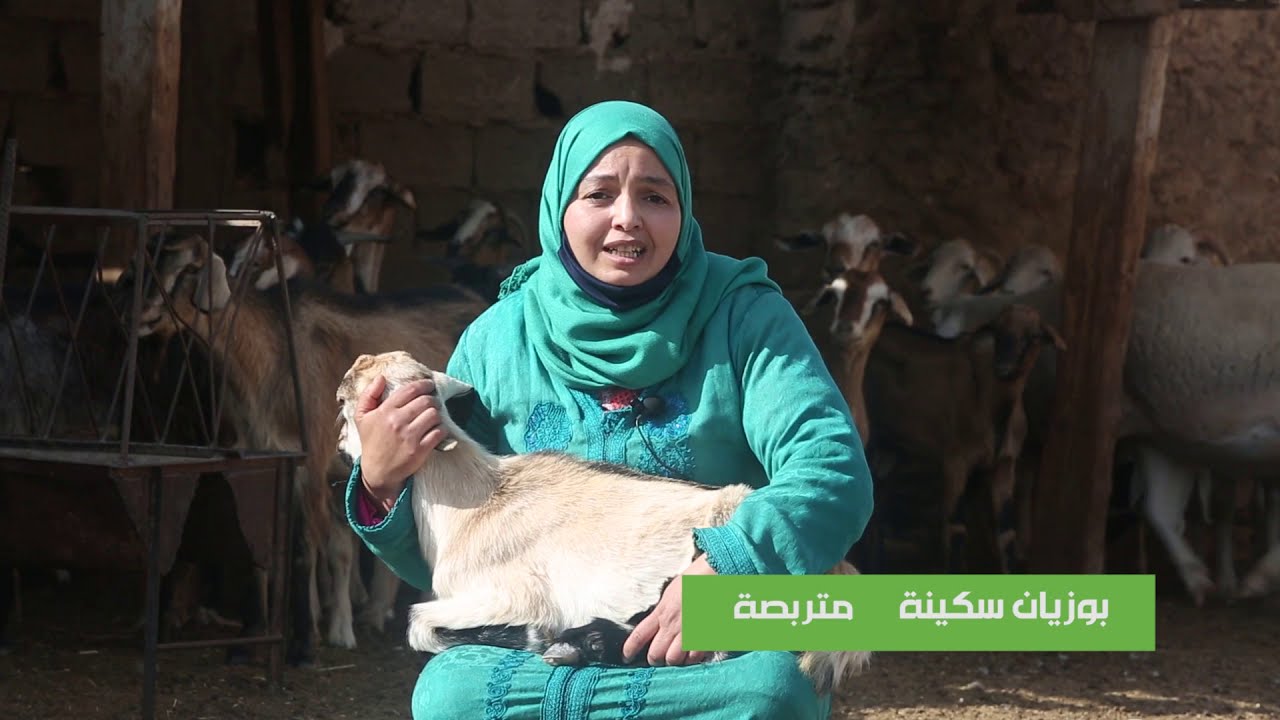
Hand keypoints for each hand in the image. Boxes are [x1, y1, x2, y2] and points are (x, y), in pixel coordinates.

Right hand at [354, 374, 449, 511]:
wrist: (377, 472)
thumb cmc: (371, 442)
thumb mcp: (362, 417)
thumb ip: (369, 395)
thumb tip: (381, 377)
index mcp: (385, 411)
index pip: (411, 390)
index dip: (424, 384)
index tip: (429, 385)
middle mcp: (398, 422)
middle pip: (426, 401)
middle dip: (432, 399)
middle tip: (432, 402)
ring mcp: (410, 436)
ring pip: (434, 415)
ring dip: (437, 414)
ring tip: (433, 416)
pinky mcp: (420, 450)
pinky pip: (439, 432)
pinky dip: (441, 429)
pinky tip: (437, 430)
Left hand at [623, 555, 716, 666]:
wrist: (716, 574)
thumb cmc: (695, 581)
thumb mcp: (671, 594)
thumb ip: (662, 611)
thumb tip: (656, 624)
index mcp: (662, 612)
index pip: (639, 636)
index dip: (630, 649)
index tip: (626, 658)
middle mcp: (672, 625)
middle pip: (655, 654)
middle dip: (656, 659)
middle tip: (660, 657)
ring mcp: (688, 632)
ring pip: (674, 660)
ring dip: (675, 660)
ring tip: (679, 654)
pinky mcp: (705, 636)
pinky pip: (694, 658)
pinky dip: (693, 658)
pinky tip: (694, 651)